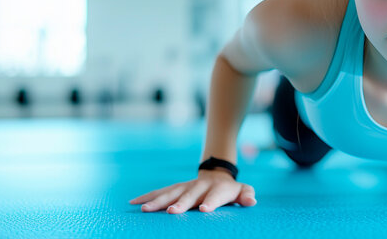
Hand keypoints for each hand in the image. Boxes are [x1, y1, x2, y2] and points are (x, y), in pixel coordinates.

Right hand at [129, 169, 256, 213]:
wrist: (216, 176)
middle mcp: (200, 186)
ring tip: (145, 210)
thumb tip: (251, 200)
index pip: (215, 195)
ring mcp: (186, 186)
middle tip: (172, 212)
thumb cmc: (230, 190)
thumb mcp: (242, 191)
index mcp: (218, 189)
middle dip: (181, 203)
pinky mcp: (175, 188)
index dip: (211, 202)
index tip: (204, 210)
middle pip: (190, 195)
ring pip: (171, 192)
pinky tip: (134, 203)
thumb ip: (246, 195)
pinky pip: (160, 192)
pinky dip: (147, 197)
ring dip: (158, 201)